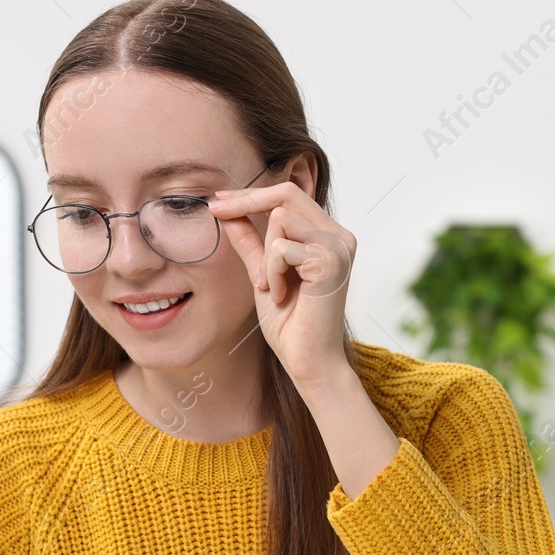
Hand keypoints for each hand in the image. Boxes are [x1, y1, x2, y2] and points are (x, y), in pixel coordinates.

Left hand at [207, 180, 356, 385]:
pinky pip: (282, 248)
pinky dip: (272, 272)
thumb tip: (227, 213)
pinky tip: (281, 295)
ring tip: (271, 286)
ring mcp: (338, 246)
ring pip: (281, 219)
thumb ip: (250, 243)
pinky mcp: (331, 261)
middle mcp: (338, 236)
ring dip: (265, 256)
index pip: (289, 196)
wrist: (307, 361)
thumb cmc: (290, 325)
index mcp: (326, 236)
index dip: (251, 194)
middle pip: (286, 195)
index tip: (217, 200)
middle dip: (246, 203)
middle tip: (215, 213)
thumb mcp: (263, 274)